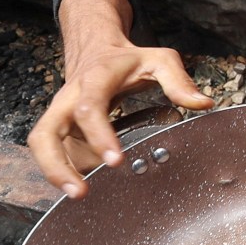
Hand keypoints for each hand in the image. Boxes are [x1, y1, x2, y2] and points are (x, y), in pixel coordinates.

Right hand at [29, 41, 211, 196]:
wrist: (97, 51)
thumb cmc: (128, 60)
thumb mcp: (159, 60)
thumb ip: (179, 81)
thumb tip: (203, 104)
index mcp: (95, 80)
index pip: (89, 108)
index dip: (99, 135)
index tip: (115, 160)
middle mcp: (68, 99)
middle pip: (44, 134)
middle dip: (57, 165)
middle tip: (80, 191)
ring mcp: (59, 115)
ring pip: (42, 146)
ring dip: (56, 172)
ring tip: (80, 193)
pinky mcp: (58, 128)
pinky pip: (53, 151)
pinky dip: (64, 169)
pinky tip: (83, 184)